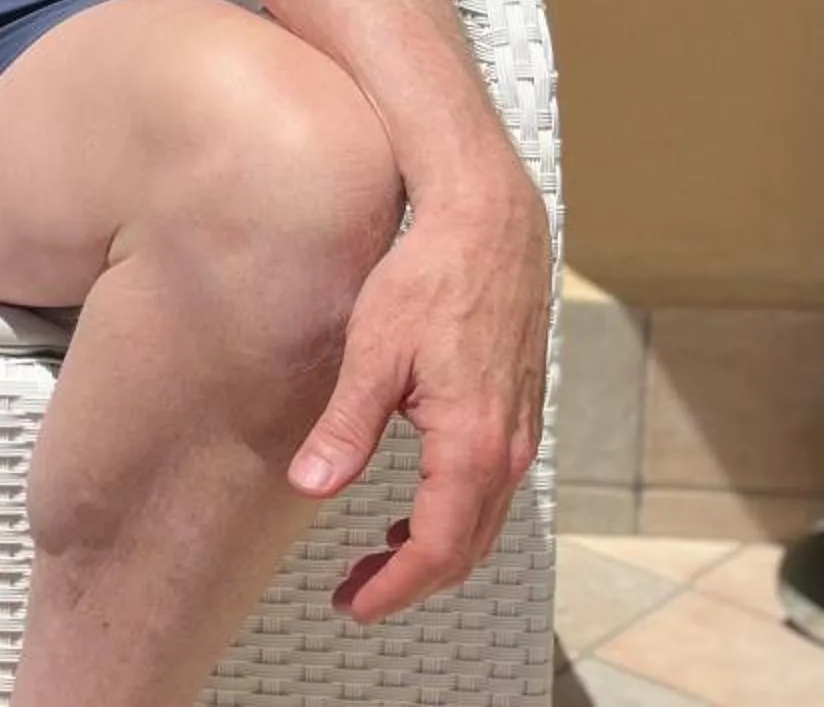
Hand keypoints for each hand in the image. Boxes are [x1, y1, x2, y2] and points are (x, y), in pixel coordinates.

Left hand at [291, 173, 548, 620]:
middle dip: (410, 582)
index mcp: (472, 443)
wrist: (490, 224)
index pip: (436, 547)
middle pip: (464, 548)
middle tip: (354, 595)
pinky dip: (454, 516)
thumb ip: (345, 427)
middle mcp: (507, 449)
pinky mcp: (515, 412)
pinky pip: (490, 490)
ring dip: (433, 552)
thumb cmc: (429, 276)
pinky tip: (413, 508)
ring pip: (482, 522)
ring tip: (377, 562)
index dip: (394, 588)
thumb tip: (310, 486)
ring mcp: (519, 432)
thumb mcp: (374, 352)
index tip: (354, 605)